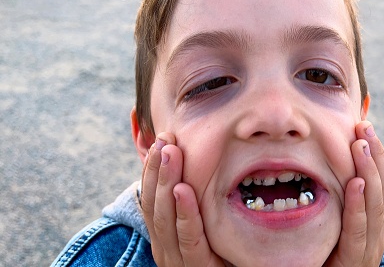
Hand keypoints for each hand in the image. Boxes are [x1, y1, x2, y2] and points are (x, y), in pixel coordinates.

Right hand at [140, 132, 223, 266]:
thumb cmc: (224, 251)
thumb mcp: (206, 222)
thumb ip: (196, 199)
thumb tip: (190, 157)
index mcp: (165, 235)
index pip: (151, 198)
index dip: (152, 169)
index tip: (161, 139)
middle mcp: (167, 247)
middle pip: (155, 204)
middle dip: (158, 169)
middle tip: (165, 139)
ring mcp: (180, 260)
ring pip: (166, 219)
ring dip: (167, 182)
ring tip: (170, 154)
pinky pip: (189, 239)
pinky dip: (184, 213)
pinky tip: (183, 189)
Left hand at [324, 121, 383, 266]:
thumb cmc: (326, 254)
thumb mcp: (334, 222)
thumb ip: (336, 199)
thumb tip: (327, 164)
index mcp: (372, 221)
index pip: (379, 183)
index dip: (375, 154)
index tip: (364, 126)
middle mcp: (375, 231)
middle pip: (381, 188)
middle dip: (374, 155)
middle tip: (364, 126)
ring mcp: (368, 246)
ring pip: (374, 205)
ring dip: (368, 171)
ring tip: (360, 145)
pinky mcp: (354, 259)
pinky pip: (358, 230)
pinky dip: (358, 205)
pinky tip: (355, 183)